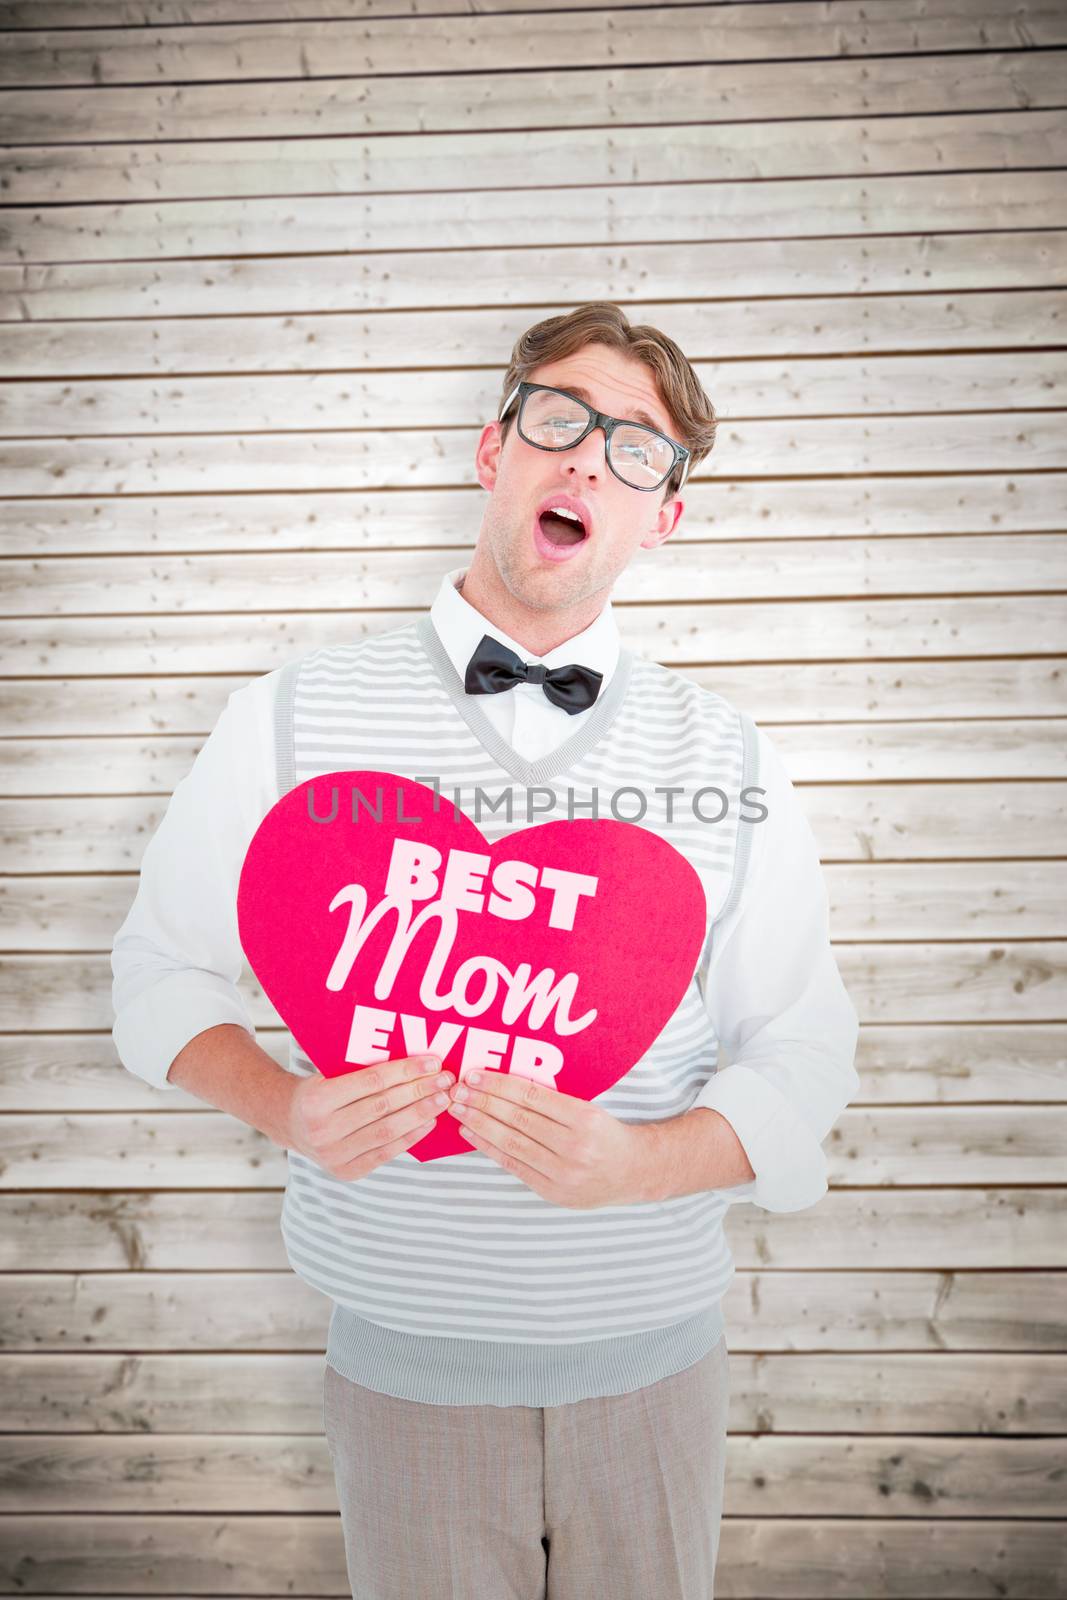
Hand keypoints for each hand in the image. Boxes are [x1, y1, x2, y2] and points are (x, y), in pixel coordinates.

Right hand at [285, 1054, 453, 1180]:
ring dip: (421, 1114)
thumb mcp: (328, 1072)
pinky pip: (386, 1152)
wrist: (290, 1123)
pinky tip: (429, 1123)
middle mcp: (323, 1130)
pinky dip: (411, 1137)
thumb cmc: (318, 1090)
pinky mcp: (347, 1171)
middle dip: (419, 1090)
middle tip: (445, 1080)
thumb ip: (361, 1068)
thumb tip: (412, 1060)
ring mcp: (334, 1155)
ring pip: (388, 1131)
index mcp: (317, 1099)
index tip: (432, 1062)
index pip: (371, 1081)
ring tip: (442, 1100)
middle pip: (383, 1106)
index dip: (405, 1071)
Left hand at [446, 1068, 657, 1208]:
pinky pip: (514, 1165)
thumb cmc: (607, 1133)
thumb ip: (551, 1101)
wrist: (635, 1171)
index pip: (532, 1096)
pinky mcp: (553, 1191)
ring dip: (480, 1124)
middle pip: (518, 1119)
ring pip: (512, 1142)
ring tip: (458, 1109)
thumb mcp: (588, 1109)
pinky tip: (470, 1134)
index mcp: (584, 1118)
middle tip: (457, 1089)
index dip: (499, 1084)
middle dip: (483, 1102)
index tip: (475, 1075)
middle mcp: (574, 1146)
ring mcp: (563, 1172)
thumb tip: (503, 1085)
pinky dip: (489, 1148)